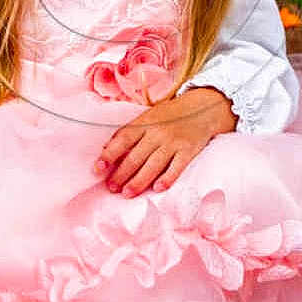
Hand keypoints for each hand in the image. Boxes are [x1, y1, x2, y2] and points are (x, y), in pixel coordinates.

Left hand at [92, 86, 235, 197]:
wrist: (203, 108)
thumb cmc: (170, 115)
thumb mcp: (148, 117)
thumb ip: (130, 132)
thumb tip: (107, 149)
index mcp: (144, 123)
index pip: (123, 138)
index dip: (109, 154)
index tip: (98, 168)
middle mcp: (157, 132)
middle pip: (136, 156)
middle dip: (121, 174)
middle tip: (111, 188)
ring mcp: (174, 142)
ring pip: (153, 165)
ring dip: (139, 181)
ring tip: (127, 193)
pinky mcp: (189, 151)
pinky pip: (177, 167)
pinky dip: (167, 178)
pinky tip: (157, 189)